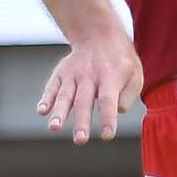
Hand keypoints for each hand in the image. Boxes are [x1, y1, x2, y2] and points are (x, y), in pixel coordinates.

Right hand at [38, 30, 142, 144]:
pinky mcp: (60, 74)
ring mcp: (73, 74)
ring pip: (65, 95)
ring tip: (55, 128)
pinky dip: (46, 99)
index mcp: (111, 77)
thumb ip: (129, 94)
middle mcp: (90, 76)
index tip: (107, 136)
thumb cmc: (120, 62)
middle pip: (85, 101)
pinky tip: (42, 111)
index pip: (109, 100)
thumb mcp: (135, 73)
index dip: (108, 118)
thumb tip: (117, 111)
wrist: (100, 35)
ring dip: (60, 112)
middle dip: (81, 122)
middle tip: (80, 141)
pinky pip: (52, 87)